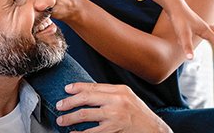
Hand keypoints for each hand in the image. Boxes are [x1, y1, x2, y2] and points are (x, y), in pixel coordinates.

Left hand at [56, 82, 171, 132]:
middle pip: (86, 98)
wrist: (154, 129)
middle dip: (69, 102)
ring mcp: (114, 116)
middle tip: (59, 105)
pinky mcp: (113, 130)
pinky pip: (91, 132)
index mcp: (119, 90)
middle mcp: (116, 101)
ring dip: (70, 118)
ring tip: (62, 120)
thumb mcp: (128, 97)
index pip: (93, 86)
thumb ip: (110, 93)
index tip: (66, 89)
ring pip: (85, 115)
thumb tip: (89, 92)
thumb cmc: (140, 114)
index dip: (77, 87)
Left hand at [148, 0, 213, 58]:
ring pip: (213, 31)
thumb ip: (187, 46)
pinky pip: (200, 31)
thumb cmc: (179, 20)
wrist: (174, 6)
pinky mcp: (193, 23)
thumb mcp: (183, 34)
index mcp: (205, 30)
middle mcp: (204, 26)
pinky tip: (190, 37)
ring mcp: (199, 24)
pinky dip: (199, 35)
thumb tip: (190, 58)